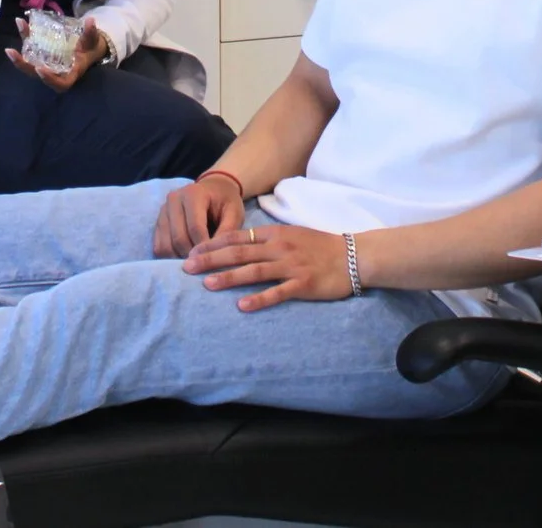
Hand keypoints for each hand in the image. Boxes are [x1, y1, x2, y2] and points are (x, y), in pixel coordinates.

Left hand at [5, 16, 108, 92]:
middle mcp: (56, 71)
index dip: (49, 79)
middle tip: (11, 52)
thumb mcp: (93, 41)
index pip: (60, 84)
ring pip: (30, 61)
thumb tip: (91, 21)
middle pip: (36, 74)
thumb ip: (91, 33)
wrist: (87, 47)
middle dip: (22, 65)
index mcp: (70, 73)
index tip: (40, 69)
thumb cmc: (91, 48)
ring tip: (15, 32)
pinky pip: (31, 48)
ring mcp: (47, 64)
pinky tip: (21, 22)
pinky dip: (26, 36)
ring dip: (20, 49)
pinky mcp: (42, 54)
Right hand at [154, 171, 243, 257]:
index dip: (204, 248)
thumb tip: (217, 256)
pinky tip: (185, 259)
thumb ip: (228, 231)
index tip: (214, 261)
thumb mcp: (235, 212)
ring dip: (180, 259)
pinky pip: (159, 247)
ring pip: (165, 245)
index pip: (195, 228)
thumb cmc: (226, 201)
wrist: (213, 189)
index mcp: (193, 194)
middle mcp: (173, 199)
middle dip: (192, 256)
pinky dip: (170, 257)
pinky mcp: (158, 222)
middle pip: (178, 238)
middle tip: (206, 266)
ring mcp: (163, 211)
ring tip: (196, 263)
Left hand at [182, 221, 352, 311]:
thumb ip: (267, 239)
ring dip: (229, 277)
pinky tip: (242, 306)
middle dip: (211, 259)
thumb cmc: (321, 246)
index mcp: (275, 234)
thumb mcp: (292, 235)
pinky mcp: (303, 284)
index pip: (237, 236)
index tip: (192, 249)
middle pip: (239, 252)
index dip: (213, 243)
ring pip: (254, 271)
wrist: (354, 256)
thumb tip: (239, 245)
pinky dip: (259, 299)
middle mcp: (280, 247)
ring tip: (207, 284)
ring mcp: (291, 266)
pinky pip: (277, 292)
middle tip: (187, 266)